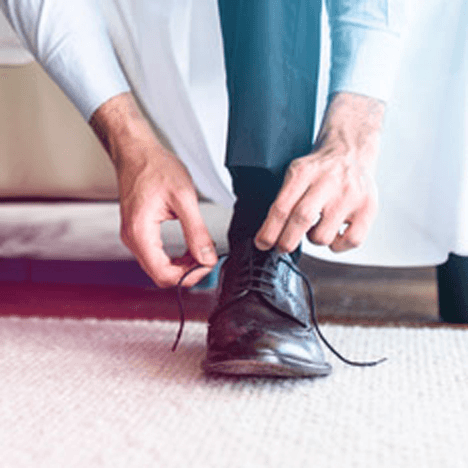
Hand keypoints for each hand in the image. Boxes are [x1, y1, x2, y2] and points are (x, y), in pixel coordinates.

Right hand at [90, 93, 217, 287]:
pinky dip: (174, 258)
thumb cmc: (155, 167)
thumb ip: (197, 231)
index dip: (189, 276)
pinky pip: (155, 256)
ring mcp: (133, 236)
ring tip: (200, 253)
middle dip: (186, 272)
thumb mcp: (184, 198)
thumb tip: (206, 257)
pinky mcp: (137, 232)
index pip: (164, 274)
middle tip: (206, 260)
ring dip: (181, 266)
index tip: (207, 265)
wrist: (137, 152)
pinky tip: (188, 248)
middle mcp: (132, 239)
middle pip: (160, 275)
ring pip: (158, 267)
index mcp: (140, 233)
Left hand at [254, 92, 384, 253]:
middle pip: (302, 219)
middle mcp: (328, 182)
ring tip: (315, 227)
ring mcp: (350, 195)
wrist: (351, 151)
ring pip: (324, 236)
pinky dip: (338, 245)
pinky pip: (351, 241)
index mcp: (304, 172)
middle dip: (286, 241)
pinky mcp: (368, 208)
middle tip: (282, 247)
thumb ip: (284, 199)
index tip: (262, 243)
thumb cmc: (320, 169)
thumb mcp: (296, 173)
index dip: (269, 231)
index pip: (281, 207)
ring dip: (314, 239)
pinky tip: (334, 233)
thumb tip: (268, 235)